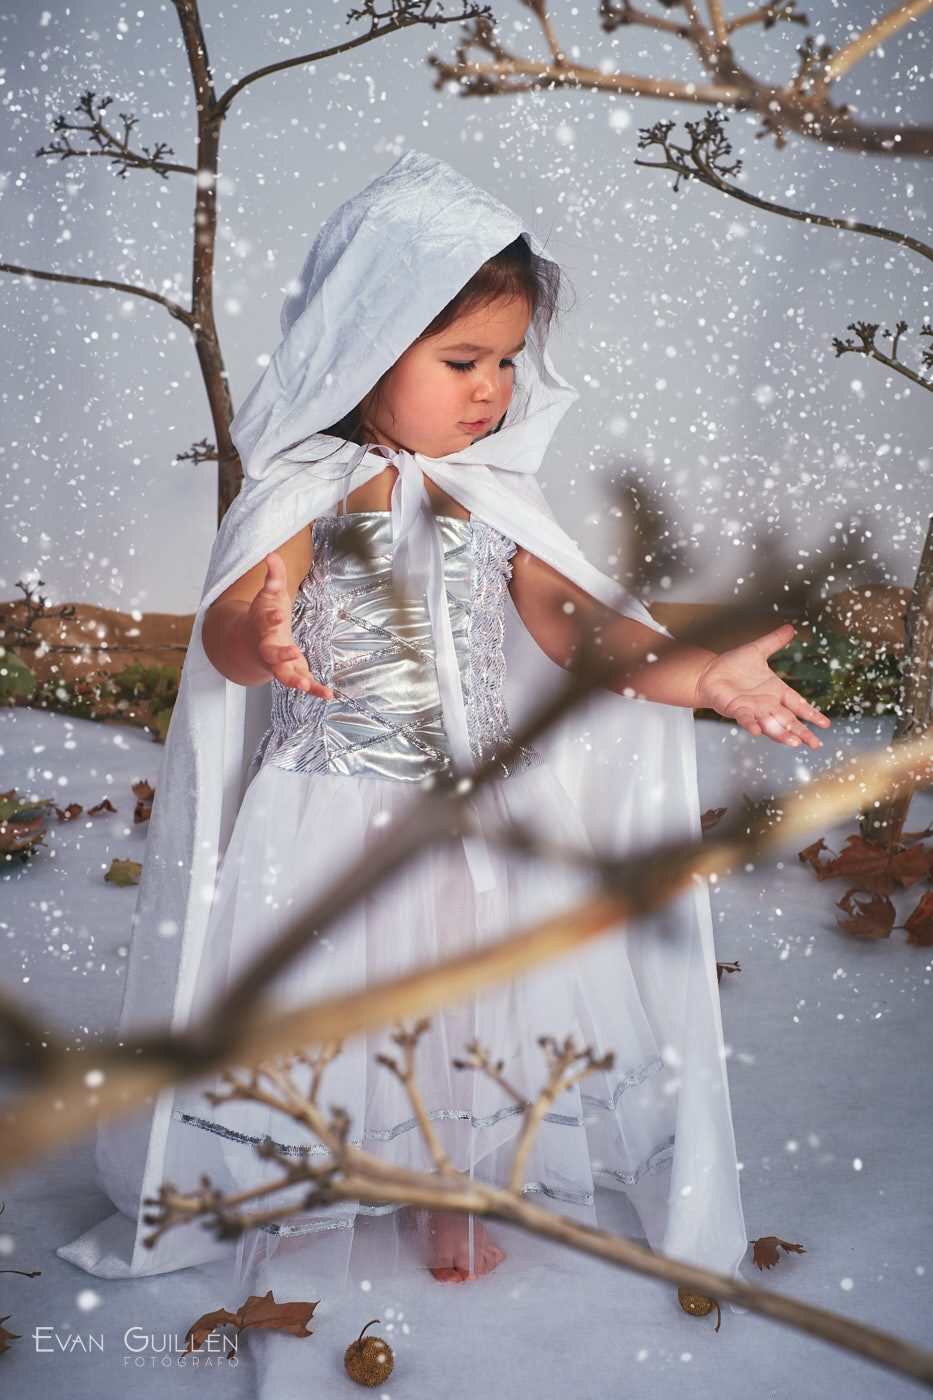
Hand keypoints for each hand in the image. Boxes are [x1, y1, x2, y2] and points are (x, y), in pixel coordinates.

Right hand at [247, 552, 332, 698]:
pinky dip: (314, 691)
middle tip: (292, 652)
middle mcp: (268, 648)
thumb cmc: (263, 616)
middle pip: (271, 654)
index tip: (278, 615)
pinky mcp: (292, 673)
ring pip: (283, 675)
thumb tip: (270, 554)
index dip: (271, 618)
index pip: (265, 622)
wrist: (250, 644)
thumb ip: (272, 576)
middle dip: (281, 654)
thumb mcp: (269, 594)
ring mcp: (279, 664)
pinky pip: (302, 684)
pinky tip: (328, 695)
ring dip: (294, 680)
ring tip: (304, 686)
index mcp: (262, 627)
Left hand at [693, 623, 830, 748]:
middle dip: (802, 732)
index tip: (825, 724)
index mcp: (776, 691)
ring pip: (771, 724)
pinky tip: (758, 732)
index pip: (798, 704)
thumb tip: (791, 627)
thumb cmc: (733, 664)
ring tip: (794, 743)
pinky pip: (746, 719)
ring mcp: (753, 709)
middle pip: (789, 720)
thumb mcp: (757, 650)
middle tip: (815, 745)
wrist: (709, 671)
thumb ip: (774, 641)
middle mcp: (767, 704)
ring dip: (782, 734)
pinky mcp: (737, 710)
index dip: (811, 714)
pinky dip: (752, 725)